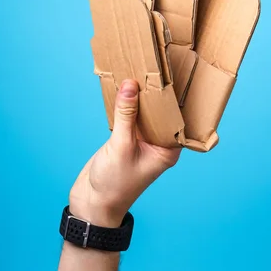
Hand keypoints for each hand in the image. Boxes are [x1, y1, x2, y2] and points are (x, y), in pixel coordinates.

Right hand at [69, 79, 180, 226]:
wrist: (92, 204)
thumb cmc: (113, 185)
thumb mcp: (120, 146)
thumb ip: (126, 115)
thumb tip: (131, 85)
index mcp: (168, 150)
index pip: (178, 119)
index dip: (176, 99)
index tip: (176, 76)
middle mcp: (159, 145)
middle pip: (162, 113)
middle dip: (157, 93)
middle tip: (156, 66)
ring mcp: (142, 142)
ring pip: (145, 114)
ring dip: (141, 97)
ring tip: (140, 70)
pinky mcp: (127, 140)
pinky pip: (131, 118)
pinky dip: (127, 105)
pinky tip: (124, 88)